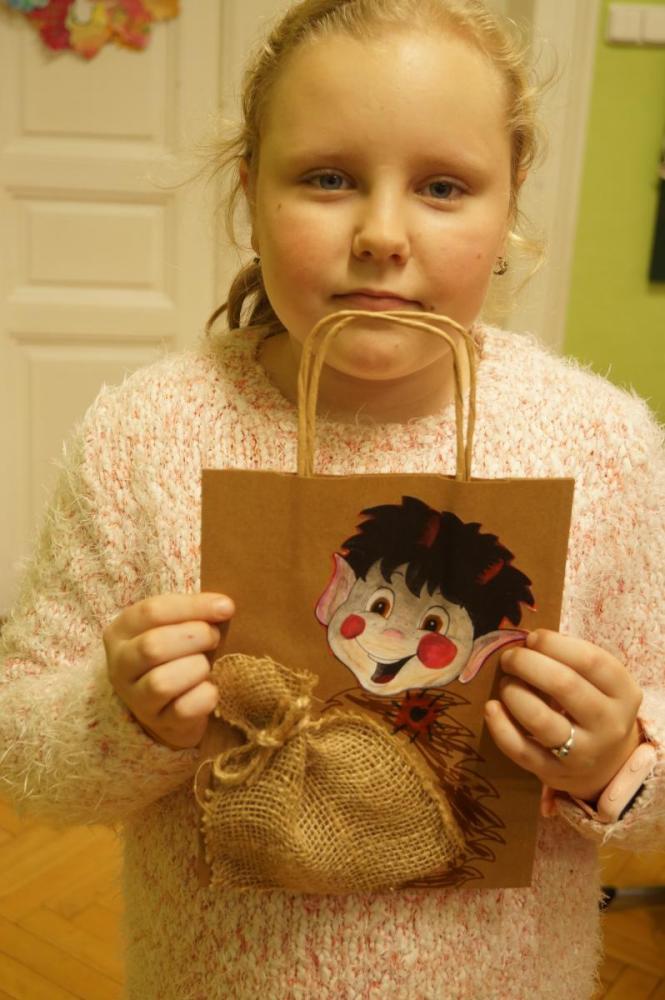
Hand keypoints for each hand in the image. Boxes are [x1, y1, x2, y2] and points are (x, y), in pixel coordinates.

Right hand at [104, 593, 234, 749]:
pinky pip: (183, 710)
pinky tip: (209, 688)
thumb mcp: (178, 626)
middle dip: (194, 638)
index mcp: (121, 632)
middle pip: (152, 647)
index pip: (151, 611)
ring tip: (205, 665)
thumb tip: (224, 606)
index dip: (193, 607)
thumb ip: (198, 612)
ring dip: (196, 668)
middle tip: (214, 638)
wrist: (172, 705)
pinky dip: (204, 696)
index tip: (226, 607)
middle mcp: (120, 666)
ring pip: (162, 683)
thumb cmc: (178, 654)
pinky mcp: (157, 722)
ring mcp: (135, 699)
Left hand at [484, 629, 642, 802]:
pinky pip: (520, 750)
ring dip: (513, 692)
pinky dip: (500, 726)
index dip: (554, 644)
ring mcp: (583, 753)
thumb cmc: (595, 708)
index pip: (590, 660)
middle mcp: (609, 725)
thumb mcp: (601, 683)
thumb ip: (571, 660)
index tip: (532, 638)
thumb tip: (527, 642)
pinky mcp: (554, 773)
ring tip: (507, 683)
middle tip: (510, 657)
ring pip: (540, 719)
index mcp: (624, 693)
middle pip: (564, 685)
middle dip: (527, 663)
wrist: (608, 766)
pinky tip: (492, 707)